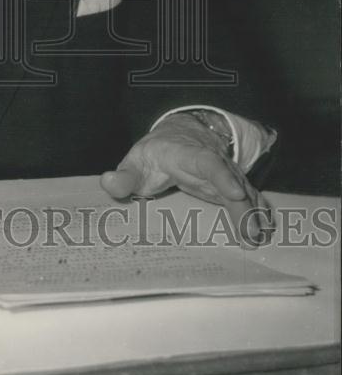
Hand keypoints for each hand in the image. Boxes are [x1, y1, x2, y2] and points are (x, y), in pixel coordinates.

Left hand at [100, 114, 273, 246]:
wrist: (177, 137)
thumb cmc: (154, 154)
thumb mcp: (135, 162)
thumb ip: (123, 176)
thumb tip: (107, 182)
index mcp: (188, 154)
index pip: (208, 162)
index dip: (222, 176)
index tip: (234, 192)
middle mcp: (213, 163)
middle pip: (233, 181)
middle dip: (245, 206)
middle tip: (252, 232)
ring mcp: (226, 174)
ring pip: (246, 190)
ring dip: (255, 213)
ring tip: (260, 236)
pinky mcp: (232, 186)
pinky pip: (250, 197)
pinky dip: (260, 212)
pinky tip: (266, 230)